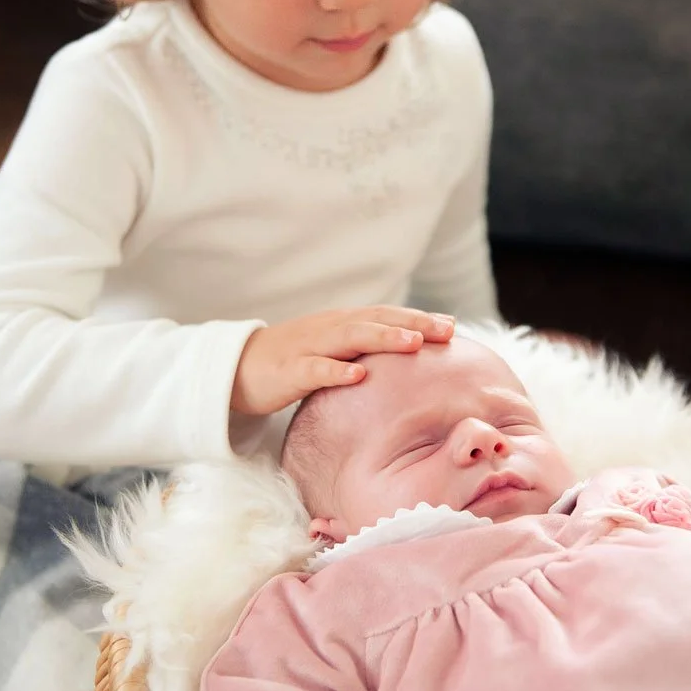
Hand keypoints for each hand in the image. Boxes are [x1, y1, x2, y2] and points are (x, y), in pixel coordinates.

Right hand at [231, 306, 454, 415]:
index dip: (419, 318)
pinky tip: (359, 375)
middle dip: (413, 323)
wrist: (238, 367)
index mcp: (342, 324)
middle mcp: (330, 329)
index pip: (386, 316)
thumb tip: (406, 357)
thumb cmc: (292, 361)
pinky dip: (337, 370)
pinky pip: (315, 369)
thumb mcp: (332, 351)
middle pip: (375, 320)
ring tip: (413, 342)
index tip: (452, 326)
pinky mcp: (289, 370)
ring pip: (350, 337)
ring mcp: (309, 347)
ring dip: (383, 337)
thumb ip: (363, 350)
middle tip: (446, 330)